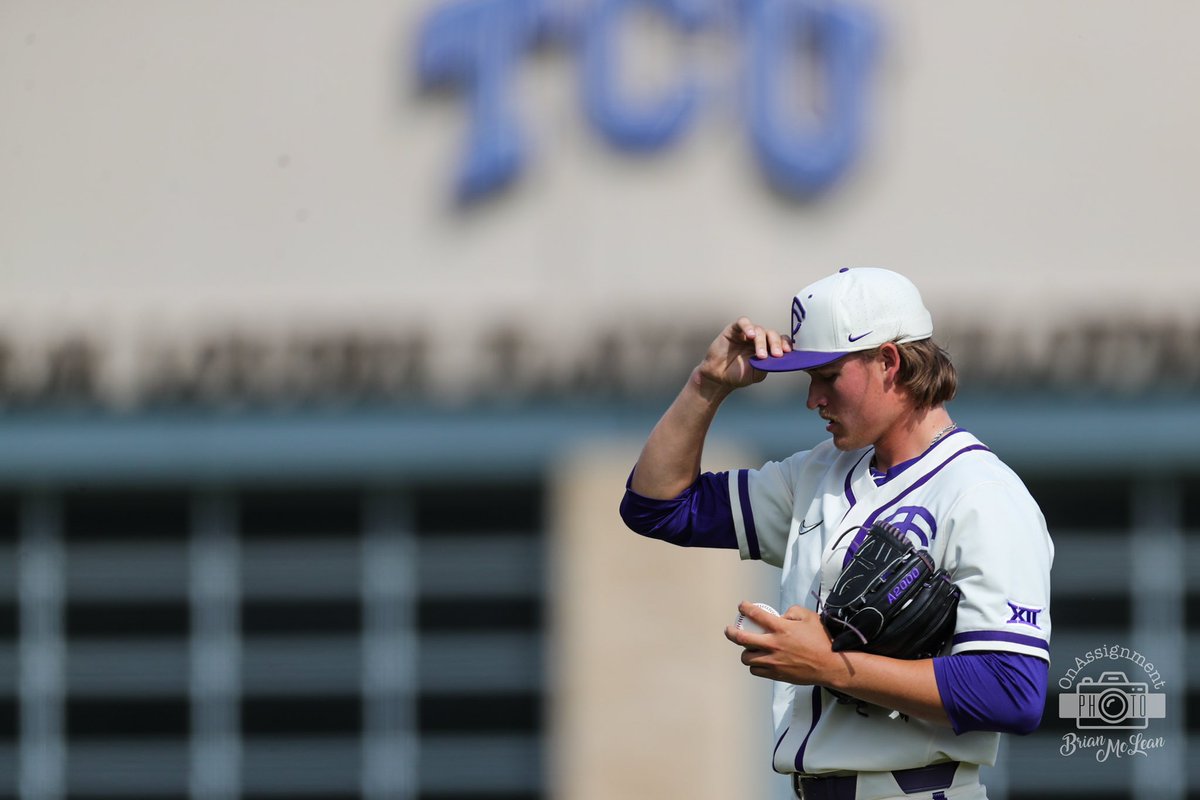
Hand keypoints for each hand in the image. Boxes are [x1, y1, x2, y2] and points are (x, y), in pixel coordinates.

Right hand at [695, 317, 790, 390]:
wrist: (718, 377)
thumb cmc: (738, 375)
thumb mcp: (758, 373)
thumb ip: (768, 365)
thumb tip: (779, 359)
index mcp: (767, 348)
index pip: (781, 340)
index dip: (785, 344)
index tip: (787, 353)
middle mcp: (759, 338)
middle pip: (772, 334)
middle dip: (776, 344)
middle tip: (776, 355)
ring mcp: (746, 333)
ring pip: (759, 330)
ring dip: (761, 342)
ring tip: (760, 355)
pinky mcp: (734, 329)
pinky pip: (743, 322)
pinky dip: (748, 327)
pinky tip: (749, 336)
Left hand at [724, 602, 842, 685]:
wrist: (830, 665)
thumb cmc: (821, 640)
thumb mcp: (809, 617)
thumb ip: (792, 612)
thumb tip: (781, 616)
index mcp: (780, 628)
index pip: (755, 614)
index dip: (745, 608)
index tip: (742, 606)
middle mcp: (773, 644)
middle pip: (741, 639)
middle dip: (731, 632)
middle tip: (730, 629)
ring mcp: (773, 661)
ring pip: (746, 658)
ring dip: (745, 652)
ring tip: (748, 648)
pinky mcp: (776, 674)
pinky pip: (756, 671)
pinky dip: (755, 665)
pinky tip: (759, 661)